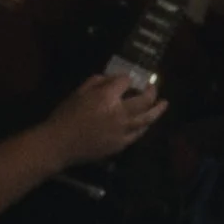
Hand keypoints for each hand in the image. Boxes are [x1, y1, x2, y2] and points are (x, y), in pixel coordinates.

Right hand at [44, 73, 165, 167]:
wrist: (59, 144)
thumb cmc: (66, 116)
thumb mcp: (78, 93)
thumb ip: (98, 82)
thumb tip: (114, 78)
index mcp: (107, 98)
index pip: (126, 82)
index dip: (128, 79)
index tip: (128, 79)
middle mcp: (119, 113)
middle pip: (144, 100)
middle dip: (151, 92)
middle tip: (153, 88)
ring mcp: (122, 130)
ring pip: (147, 119)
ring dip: (158, 110)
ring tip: (164, 103)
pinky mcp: (121, 144)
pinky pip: (138, 134)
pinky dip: (144, 126)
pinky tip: (147, 122)